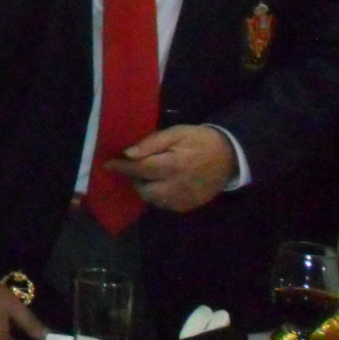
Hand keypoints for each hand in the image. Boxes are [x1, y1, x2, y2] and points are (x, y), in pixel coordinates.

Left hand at [106, 124, 235, 212]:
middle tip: (133, 168)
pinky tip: (161, 183)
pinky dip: (158, 195)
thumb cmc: (200, 140)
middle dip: (134, 179)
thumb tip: (129, 154)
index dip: (122, 167)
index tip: (108, 164)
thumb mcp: (177, 133)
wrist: (231, 156)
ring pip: (152, 199)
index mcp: (174, 165)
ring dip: (145, 188)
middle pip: (143, 189)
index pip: (140, 169)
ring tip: (147, 175)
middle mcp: (177, 187)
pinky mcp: (188, 206)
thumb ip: (152, 143)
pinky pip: (165, 205)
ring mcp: (184, 199)